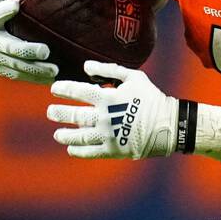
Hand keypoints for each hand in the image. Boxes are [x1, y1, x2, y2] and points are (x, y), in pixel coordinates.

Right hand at [0, 0, 56, 82]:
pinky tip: (51, 79)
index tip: (16, 6)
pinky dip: (34, 78)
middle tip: (46, 51)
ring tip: (55, 70)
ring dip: (35, 69)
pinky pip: (18, 76)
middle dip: (27, 49)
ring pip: (14, 65)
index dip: (2, 10)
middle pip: (7, 46)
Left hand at [47, 61, 178, 159]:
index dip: (63, 89)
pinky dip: (79, 151)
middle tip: (50, 112)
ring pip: (79, 136)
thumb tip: (86, 67)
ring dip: (65, 135)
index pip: (79, 91)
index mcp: (108, 97)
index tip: (54, 89)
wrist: (170, 125)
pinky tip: (71, 149)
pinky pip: (91, 153)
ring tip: (57, 134)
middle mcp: (105, 117)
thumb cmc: (151, 98)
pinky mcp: (114, 150)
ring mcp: (108, 135)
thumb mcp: (134, 77)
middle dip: (59, 113)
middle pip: (75, 116)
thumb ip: (109, 70)